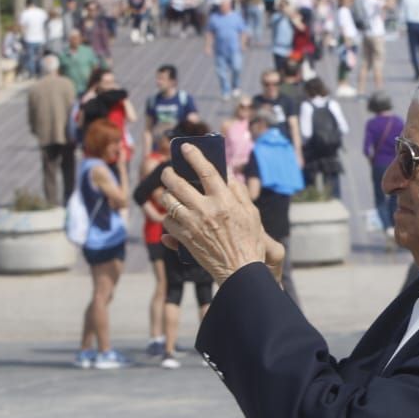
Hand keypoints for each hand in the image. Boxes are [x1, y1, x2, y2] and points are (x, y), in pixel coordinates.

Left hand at [160, 143, 284, 286]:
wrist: (240, 270)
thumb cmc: (249, 241)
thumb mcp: (251, 213)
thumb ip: (238, 192)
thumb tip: (228, 176)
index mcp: (224, 200)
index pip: (205, 170)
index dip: (194, 156)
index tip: (185, 147)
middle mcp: (205, 209)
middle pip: (177, 183)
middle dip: (168, 173)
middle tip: (167, 171)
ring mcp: (192, 224)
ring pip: (169, 201)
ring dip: (167, 195)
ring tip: (170, 194)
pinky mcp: (184, 239)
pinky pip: (168, 222)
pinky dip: (169, 217)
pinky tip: (175, 216)